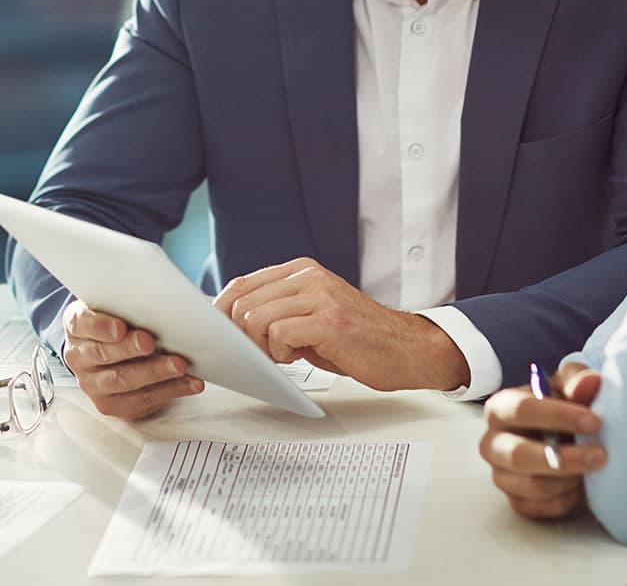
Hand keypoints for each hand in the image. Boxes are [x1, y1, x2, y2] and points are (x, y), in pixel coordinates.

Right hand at [62, 299, 203, 418]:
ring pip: (123, 380)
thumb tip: (179, 293)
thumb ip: (135, 297)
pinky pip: (143, 399)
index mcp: (77, 325)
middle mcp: (80, 356)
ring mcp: (94, 384)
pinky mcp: (113, 404)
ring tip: (179, 365)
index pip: (82, 323)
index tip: (121, 327)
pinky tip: (189, 382)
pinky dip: (170, 390)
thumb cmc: (120, 320)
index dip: (100, 326)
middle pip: (102, 354)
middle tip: (151, 342)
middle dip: (129, 349)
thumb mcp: (119, 303)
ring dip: (154, 373)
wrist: (114, 351)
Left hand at [214, 257, 469, 391]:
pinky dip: (281, 354)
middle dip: (242, 336)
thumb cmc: (357, 339)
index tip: (219, 337)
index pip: (242, 284)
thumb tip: (233, 322)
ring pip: (256, 318)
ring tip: (288, 354)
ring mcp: (318, 295)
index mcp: (301, 270)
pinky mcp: (328, 319)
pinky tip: (300, 357)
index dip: (222, 313)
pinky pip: (279, 334)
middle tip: (263, 354)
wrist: (406, 349)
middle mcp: (308, 275)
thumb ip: (279, 309)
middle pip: (242, 302)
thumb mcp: (312, 314)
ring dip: (263, 346)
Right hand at [479, 362, 606, 518]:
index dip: (558, 416)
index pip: (521, 410)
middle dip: (565, 458)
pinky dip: (568, 499)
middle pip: (520, 455)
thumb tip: (591, 382)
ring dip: (570, 479)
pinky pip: (544, 508)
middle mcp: (492, 443)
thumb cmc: (559, 405)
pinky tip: (582, 485)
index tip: (594, 422)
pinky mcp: (516, 502)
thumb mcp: (567, 386)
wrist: (558, 435)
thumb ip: (577, 381)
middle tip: (601, 455)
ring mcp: (502, 475)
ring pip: (534, 486)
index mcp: (499, 408)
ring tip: (594, 469)